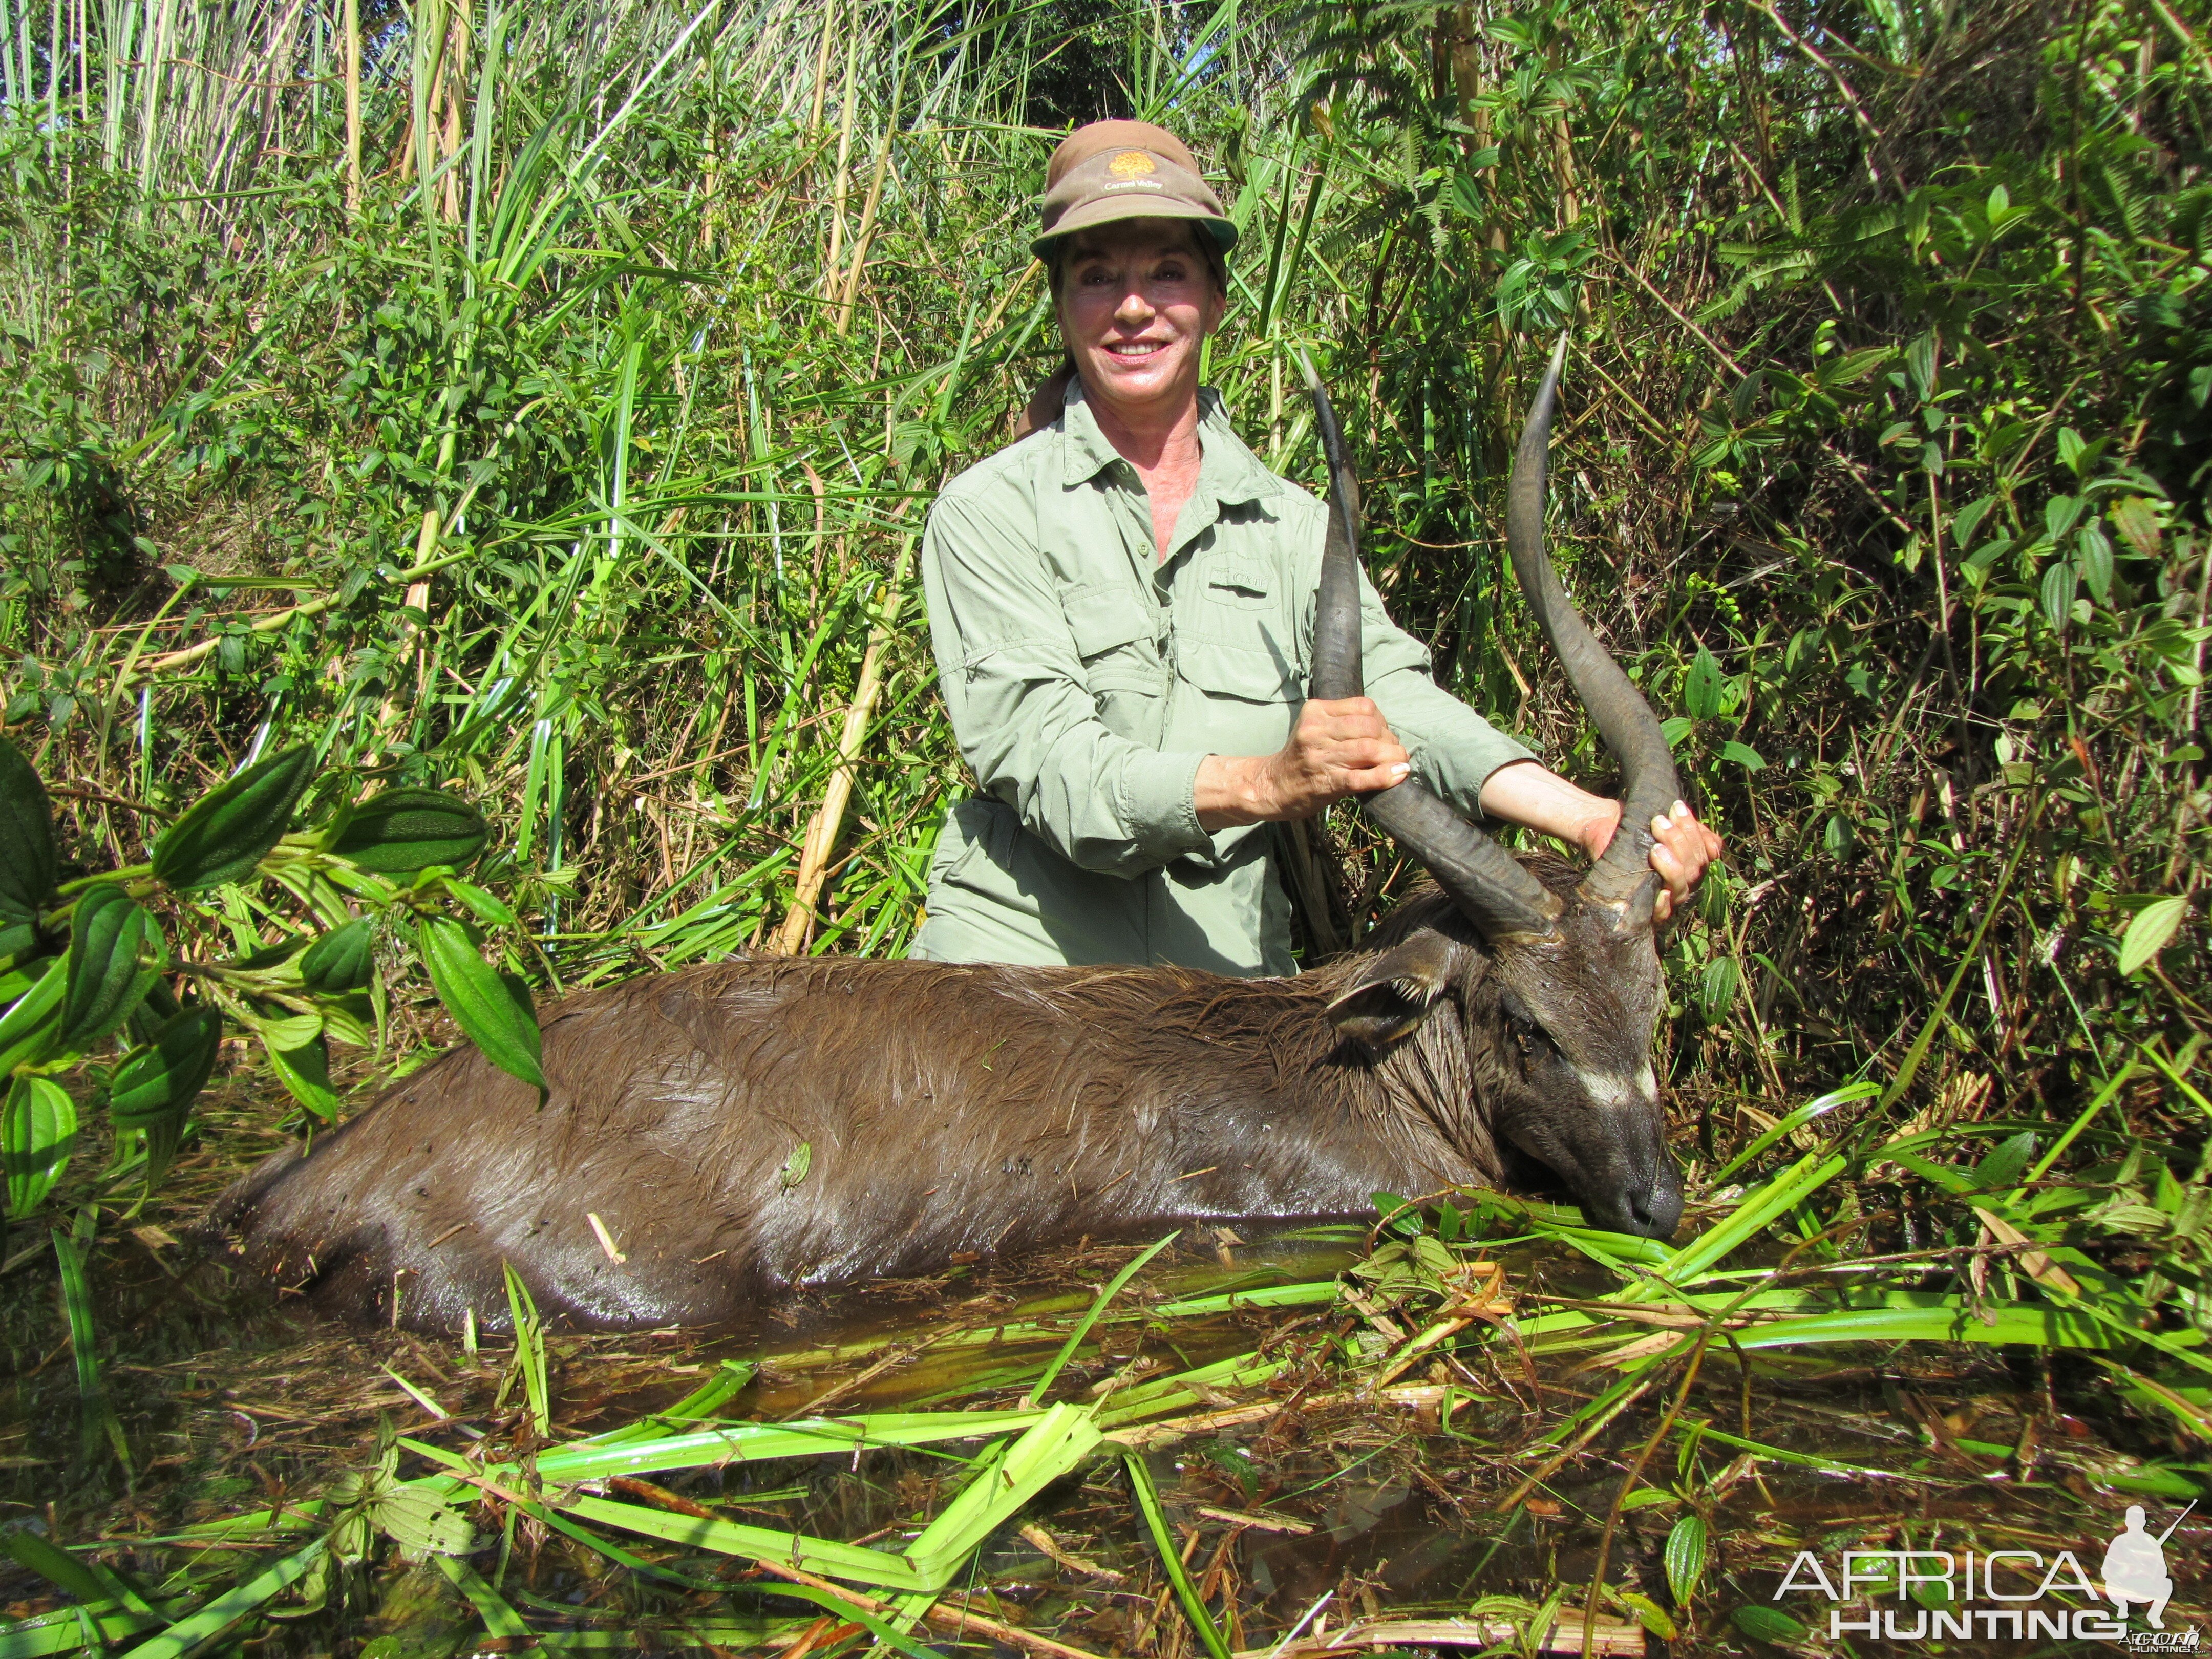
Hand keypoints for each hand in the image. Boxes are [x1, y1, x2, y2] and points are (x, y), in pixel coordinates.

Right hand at [1195, 697, 1408, 829]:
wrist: (1271, 786)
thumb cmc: (1301, 758)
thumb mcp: (1316, 729)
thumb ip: (1344, 723)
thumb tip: (1387, 731)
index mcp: (1316, 711)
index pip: (1364, 707)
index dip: (1382, 721)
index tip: (1383, 735)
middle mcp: (1316, 730)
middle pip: (1370, 727)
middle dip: (1389, 740)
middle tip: (1394, 752)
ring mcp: (1320, 756)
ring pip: (1369, 749)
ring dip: (1393, 757)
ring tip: (1400, 764)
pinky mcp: (1325, 781)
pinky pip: (1362, 777)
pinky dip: (1385, 776)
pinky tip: (1398, 775)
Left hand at [1586, 798, 1724, 923]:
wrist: (1603, 825)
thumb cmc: (1636, 824)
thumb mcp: (1666, 822)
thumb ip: (1692, 831)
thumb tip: (1715, 847)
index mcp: (1691, 860)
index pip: (1705, 851)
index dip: (1693, 831)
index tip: (1675, 808)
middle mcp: (1682, 880)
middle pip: (1694, 868)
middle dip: (1679, 842)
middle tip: (1659, 822)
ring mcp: (1666, 896)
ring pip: (1681, 887)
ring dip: (1672, 867)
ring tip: (1655, 848)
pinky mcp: (1646, 908)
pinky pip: (1663, 912)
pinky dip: (1664, 902)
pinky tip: (1660, 892)